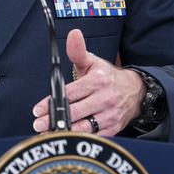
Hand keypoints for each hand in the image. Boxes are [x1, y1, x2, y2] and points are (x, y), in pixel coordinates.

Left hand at [31, 29, 145, 135]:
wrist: (135, 92)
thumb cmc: (108, 78)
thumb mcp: (93, 62)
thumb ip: (78, 51)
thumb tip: (73, 34)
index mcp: (98, 80)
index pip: (70, 93)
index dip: (52, 102)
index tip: (38, 110)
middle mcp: (105, 98)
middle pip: (75, 111)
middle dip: (55, 119)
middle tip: (38, 124)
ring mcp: (109, 115)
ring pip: (84, 127)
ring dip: (65, 131)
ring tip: (49, 133)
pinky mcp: (113, 128)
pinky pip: (94, 135)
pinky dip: (79, 138)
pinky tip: (65, 139)